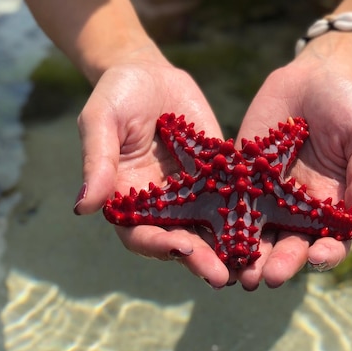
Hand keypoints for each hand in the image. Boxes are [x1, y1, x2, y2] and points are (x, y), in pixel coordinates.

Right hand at [73, 50, 231, 286]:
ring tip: (249, 264)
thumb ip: (97, 162)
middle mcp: (162, 205)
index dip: (158, 244)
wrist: (150, 73)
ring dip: (228, 247)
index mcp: (129, 201)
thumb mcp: (101, 122)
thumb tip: (83, 206)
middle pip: (179, 240)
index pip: (140, 234)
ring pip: (210, 228)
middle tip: (222, 277)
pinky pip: (233, 198)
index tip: (181, 246)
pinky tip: (269, 227)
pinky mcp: (218, 177)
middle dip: (200, 259)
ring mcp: (192, 194)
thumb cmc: (116, 96)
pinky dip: (248, 215)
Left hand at [236, 54, 351, 288]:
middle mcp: (299, 209)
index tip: (317, 257)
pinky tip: (212, 237)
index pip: (331, 241)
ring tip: (237, 273)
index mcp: (333, 206)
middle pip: (290, 245)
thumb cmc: (349, 106)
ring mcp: (267, 196)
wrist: (313, 75)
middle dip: (281, 262)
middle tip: (268, 277)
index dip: (325, 253)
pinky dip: (222, 222)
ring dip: (248, 255)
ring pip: (258, 233)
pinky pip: (231, 202)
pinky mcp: (241, 178)